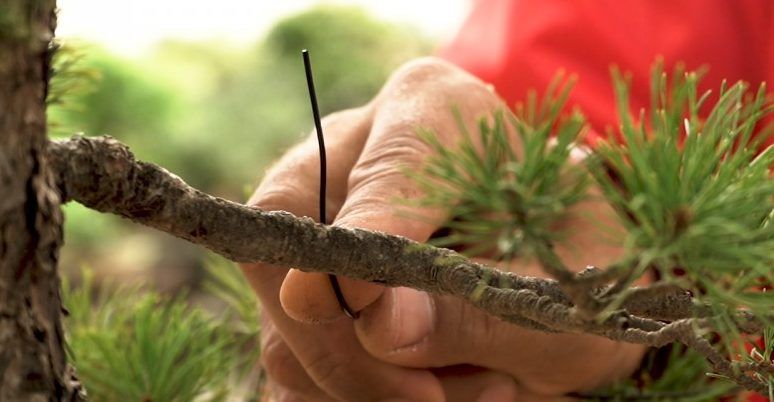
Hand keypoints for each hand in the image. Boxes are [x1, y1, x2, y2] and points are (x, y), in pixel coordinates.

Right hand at [240, 57, 645, 400]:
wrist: (569, 271)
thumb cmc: (579, 264)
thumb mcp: (562, 297)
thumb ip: (477, 309)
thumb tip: (379, 330)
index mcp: (438, 113)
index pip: (380, 174)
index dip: (363, 244)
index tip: (365, 317)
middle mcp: (361, 149)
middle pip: (291, 240)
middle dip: (345, 344)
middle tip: (423, 397)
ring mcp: (325, 209)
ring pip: (286, 308)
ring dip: (361, 376)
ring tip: (460, 385)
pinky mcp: (312, 270)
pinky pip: (291, 345)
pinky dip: (350, 386)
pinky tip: (426, 386)